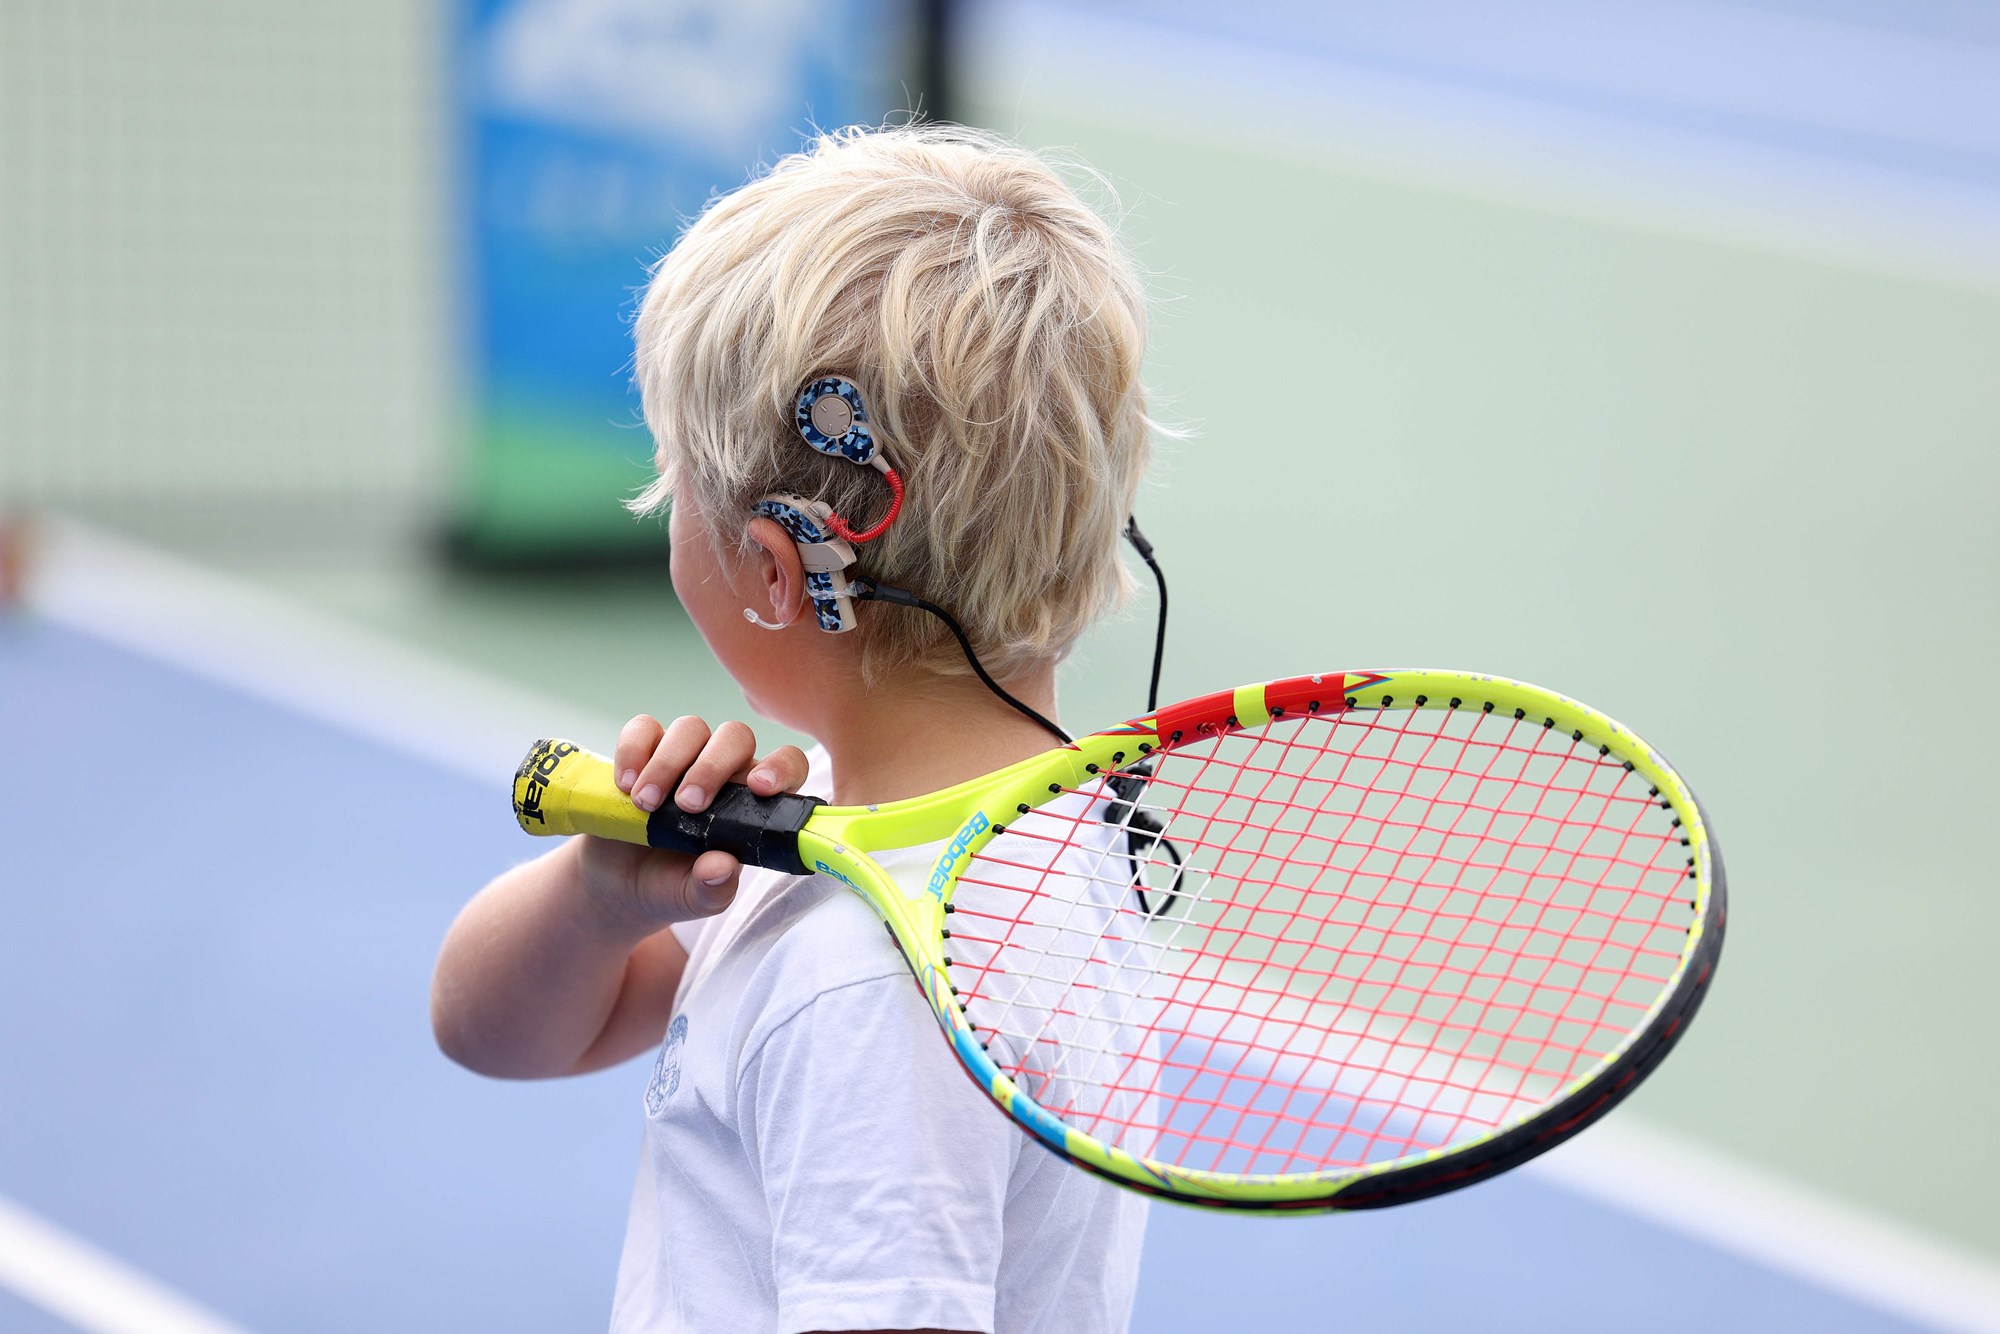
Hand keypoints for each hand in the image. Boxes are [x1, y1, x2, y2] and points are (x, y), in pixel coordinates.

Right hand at [572, 715, 810, 934]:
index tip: (760, 788)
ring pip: (690, 728)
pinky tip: (625, 784)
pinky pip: (643, 729)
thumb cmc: (672, 886)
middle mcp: (725, 771)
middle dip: (713, 766)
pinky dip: (633, 750)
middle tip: (688, 805)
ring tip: (646, 804)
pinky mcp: (643, 752)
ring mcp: (684, 757)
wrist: (620, 885)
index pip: (787, 766)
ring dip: (668, 763)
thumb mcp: (696, 899)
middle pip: (736, 737)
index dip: (781, 768)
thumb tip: (723, 867)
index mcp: (754, 803)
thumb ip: (714, 887)